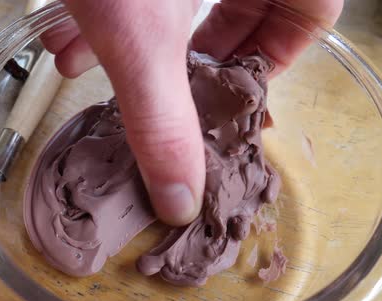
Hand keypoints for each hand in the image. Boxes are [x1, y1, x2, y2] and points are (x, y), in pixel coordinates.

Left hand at [42, 0, 342, 225]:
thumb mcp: (138, 34)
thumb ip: (161, 119)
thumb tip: (182, 200)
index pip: (313, 7)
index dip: (282, 52)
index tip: (239, 87)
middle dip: (208, 48)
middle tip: (185, 81)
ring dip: (149, 32)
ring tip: (106, 66)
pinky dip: (117, 6)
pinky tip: (68, 33)